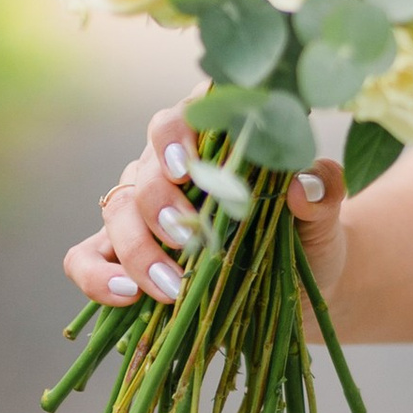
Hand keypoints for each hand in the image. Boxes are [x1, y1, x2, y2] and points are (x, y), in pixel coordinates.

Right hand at [63, 99, 347, 313]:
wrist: (301, 287)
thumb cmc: (310, 237)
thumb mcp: (325, 217)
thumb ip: (323, 191)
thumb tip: (303, 183)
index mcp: (215, 143)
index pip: (182, 117)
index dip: (176, 134)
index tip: (187, 166)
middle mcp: (169, 171)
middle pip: (143, 170)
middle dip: (160, 204)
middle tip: (189, 238)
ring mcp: (143, 214)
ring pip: (117, 212)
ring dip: (138, 249)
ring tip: (172, 286)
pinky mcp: (126, 259)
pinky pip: (87, 258)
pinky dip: (98, 276)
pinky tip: (128, 295)